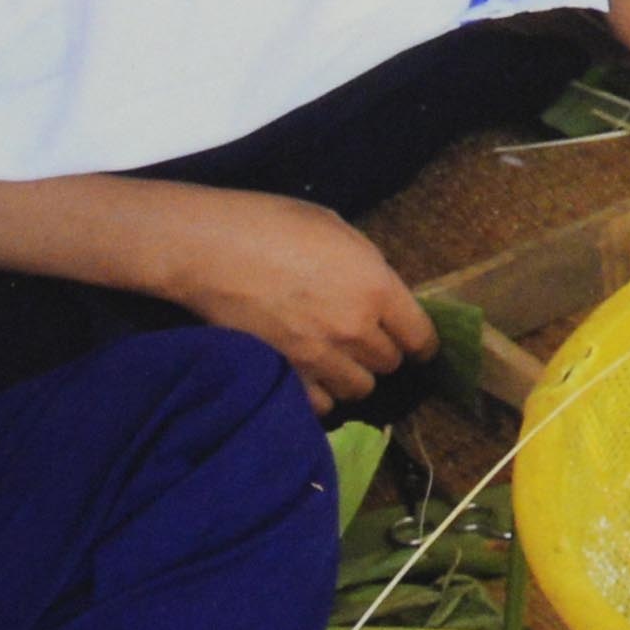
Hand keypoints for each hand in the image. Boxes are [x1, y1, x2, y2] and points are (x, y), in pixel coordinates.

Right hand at [146, 183, 436, 412]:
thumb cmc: (271, 223)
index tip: (414, 343)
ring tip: (334, 358)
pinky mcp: (287, 377)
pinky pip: (322, 406)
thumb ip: (366, 266)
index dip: (420, 341)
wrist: (209, 249)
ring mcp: (320, 358)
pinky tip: (310, 375)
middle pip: (390, 363)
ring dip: (352, 375)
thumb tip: (378, 291)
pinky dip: (321, 394)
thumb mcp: (335, 229)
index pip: (420, 336)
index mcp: (376, 287)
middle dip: (381, 351)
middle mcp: (356, 329)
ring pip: (359, 389)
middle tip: (361, 338)